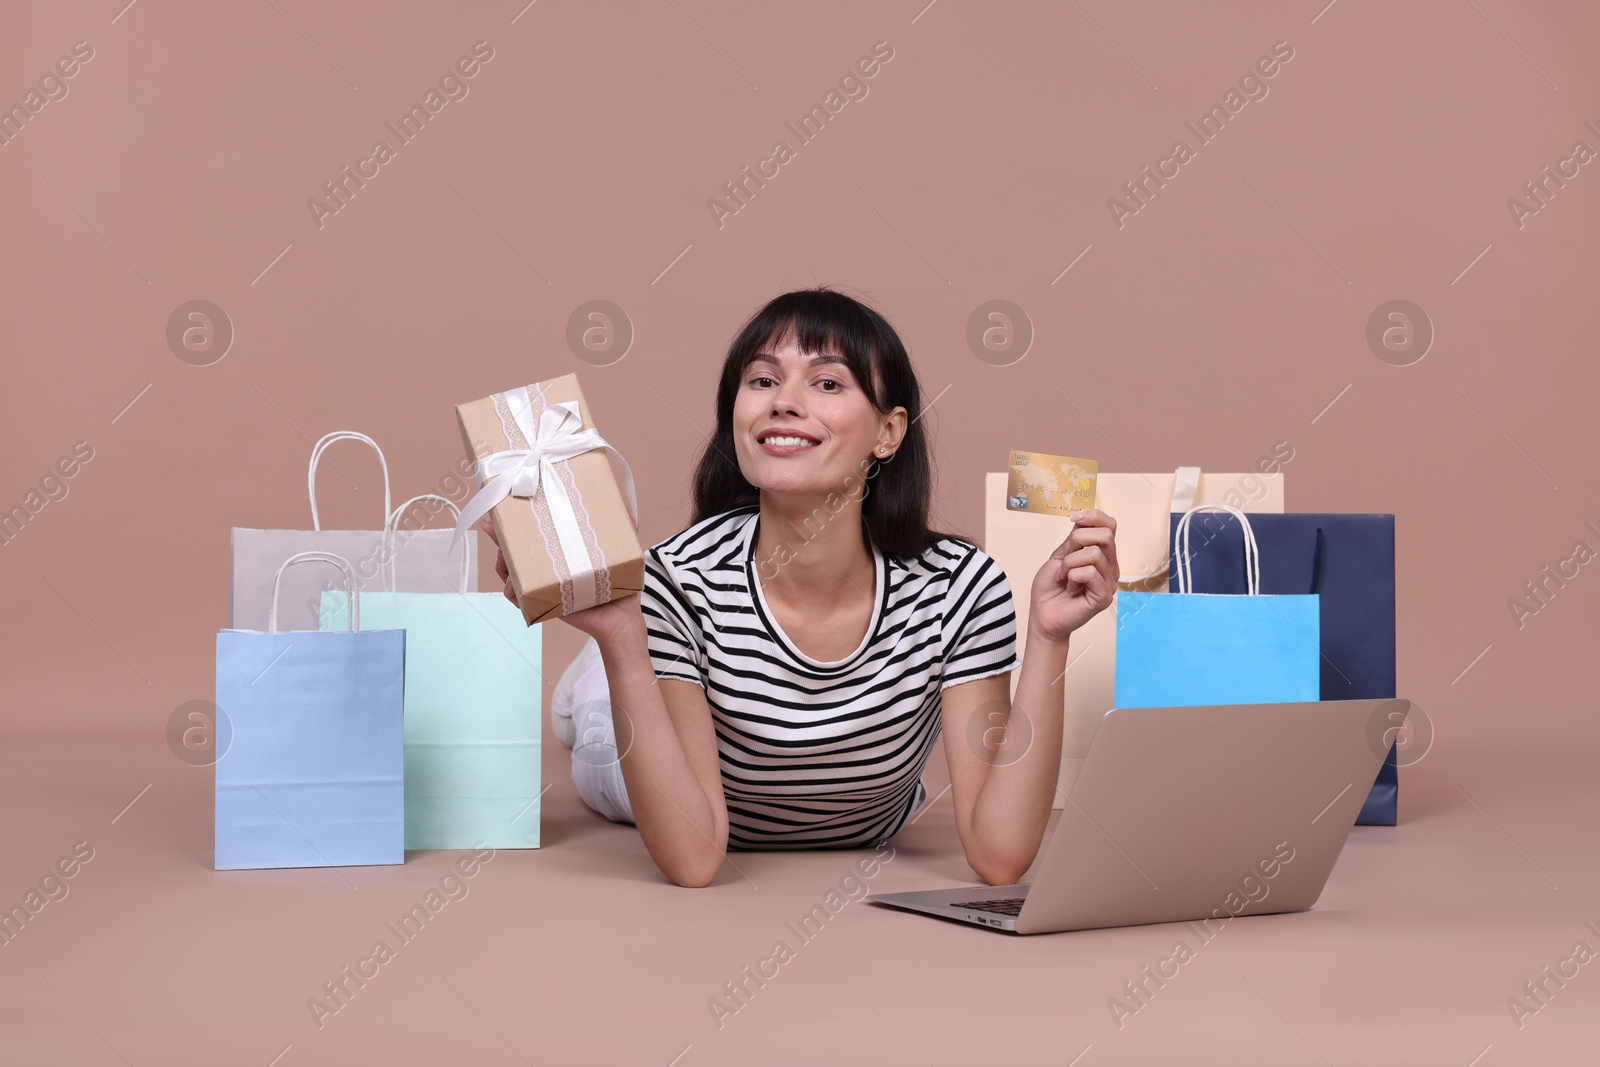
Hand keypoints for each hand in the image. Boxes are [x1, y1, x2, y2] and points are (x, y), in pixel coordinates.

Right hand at [482, 519, 643, 642]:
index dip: (511, 525)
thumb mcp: (621, 553)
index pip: (532, 535)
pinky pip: (519, 599)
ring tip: (505, 562)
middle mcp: (547, 569)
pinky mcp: (543, 605)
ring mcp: (542, 586)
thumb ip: (623, 530)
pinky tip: (512, 587)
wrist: (622, 619)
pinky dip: (511, 593)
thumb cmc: (621, 587)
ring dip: (502, 566)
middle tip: (498, 535)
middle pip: (513, 553)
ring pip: (510, 574)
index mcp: (559, 552)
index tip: (496, 515)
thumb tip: (628, 510)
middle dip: (500, 543)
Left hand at [1028, 509, 1117, 643]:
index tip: (1073, 518)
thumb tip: (1083, 517)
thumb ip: (1074, 539)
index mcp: (1102, 555)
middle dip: (1078, 540)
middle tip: (1064, 559)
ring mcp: (1109, 582)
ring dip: (1069, 564)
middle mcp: (1110, 567)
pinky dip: (1073, 577)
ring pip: (1094, 553)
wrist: (1043, 615)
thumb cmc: (1049, 588)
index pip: (1110, 525)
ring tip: (1064, 578)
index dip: (1093, 516)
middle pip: (1106, 535)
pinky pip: (1090, 572)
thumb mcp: (1060, 555)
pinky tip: (1070, 589)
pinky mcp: (1105, 596)